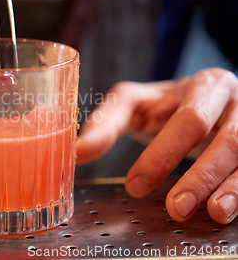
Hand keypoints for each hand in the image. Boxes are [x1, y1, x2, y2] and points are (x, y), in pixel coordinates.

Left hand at [76, 68, 237, 223]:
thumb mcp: (134, 104)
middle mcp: (235, 100)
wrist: (208, 102)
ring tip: (213, 213)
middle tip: (175, 208)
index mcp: (204, 86)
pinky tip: (226, 210)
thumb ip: (106, 124)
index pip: (187, 120)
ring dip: (231, 187)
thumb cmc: (167, 106)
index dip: (162, 155)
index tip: (135, 186)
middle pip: (227, 137)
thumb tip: (77, 152)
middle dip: (201, 175)